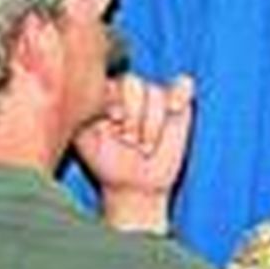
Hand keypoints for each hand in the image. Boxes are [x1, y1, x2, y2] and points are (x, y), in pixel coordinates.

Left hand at [74, 73, 195, 233]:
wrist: (135, 186)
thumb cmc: (107, 163)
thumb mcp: (86, 139)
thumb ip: (88, 113)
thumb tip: (99, 97)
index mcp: (103, 94)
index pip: (109, 82)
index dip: (114, 101)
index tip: (114, 124)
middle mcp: (128, 91)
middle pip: (132, 83)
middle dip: (133, 115)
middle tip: (129, 140)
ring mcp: (153, 96)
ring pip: (156, 92)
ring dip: (152, 123)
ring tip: (145, 145)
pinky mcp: (177, 104)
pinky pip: (183, 85)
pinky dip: (179, 94)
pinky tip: (174, 109)